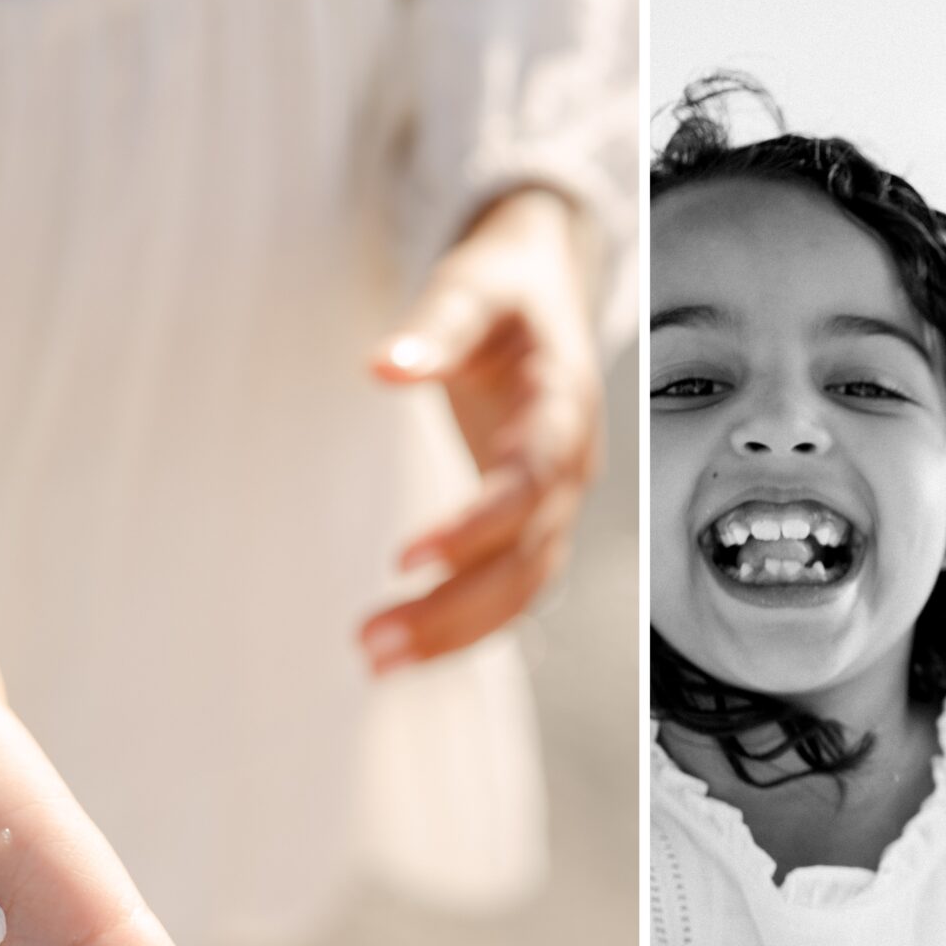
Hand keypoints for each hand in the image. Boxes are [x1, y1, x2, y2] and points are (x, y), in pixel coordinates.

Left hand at [362, 185, 602, 671]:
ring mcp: (555, 500)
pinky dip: (465, 625)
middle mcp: (570, 466)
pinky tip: (409, 648)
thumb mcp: (473, 286)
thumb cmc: (506, 288)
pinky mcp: (530, 519)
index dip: (474, 527)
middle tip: (374, 641)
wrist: (544, 286)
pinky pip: (511, 588)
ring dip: (456, 633)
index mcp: (564, 407)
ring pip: (523, 589)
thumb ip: (437, 326)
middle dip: (455, 610)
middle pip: (528, 560)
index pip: (528, 486)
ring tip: (378, 659)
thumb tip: (385, 367)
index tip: (405, 560)